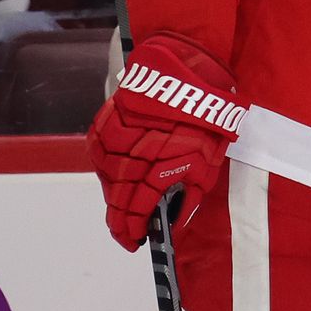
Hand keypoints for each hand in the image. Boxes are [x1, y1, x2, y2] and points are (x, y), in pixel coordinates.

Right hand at [87, 33, 245, 250]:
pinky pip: (101, 157)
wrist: (186, 68)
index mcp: (156, 170)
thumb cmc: (204, 115)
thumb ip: (190, 194)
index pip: (135, 213)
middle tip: (128, 231)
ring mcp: (110, 142)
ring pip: (107, 180)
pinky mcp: (102, 126)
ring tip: (129, 200)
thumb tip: (175, 221)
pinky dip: (111, 168)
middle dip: (122, 219)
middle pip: (116, 201)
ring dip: (117, 193)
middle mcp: (127, 159)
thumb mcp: (209, 160)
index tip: (135, 242)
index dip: (133, 231)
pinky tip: (123, 171)